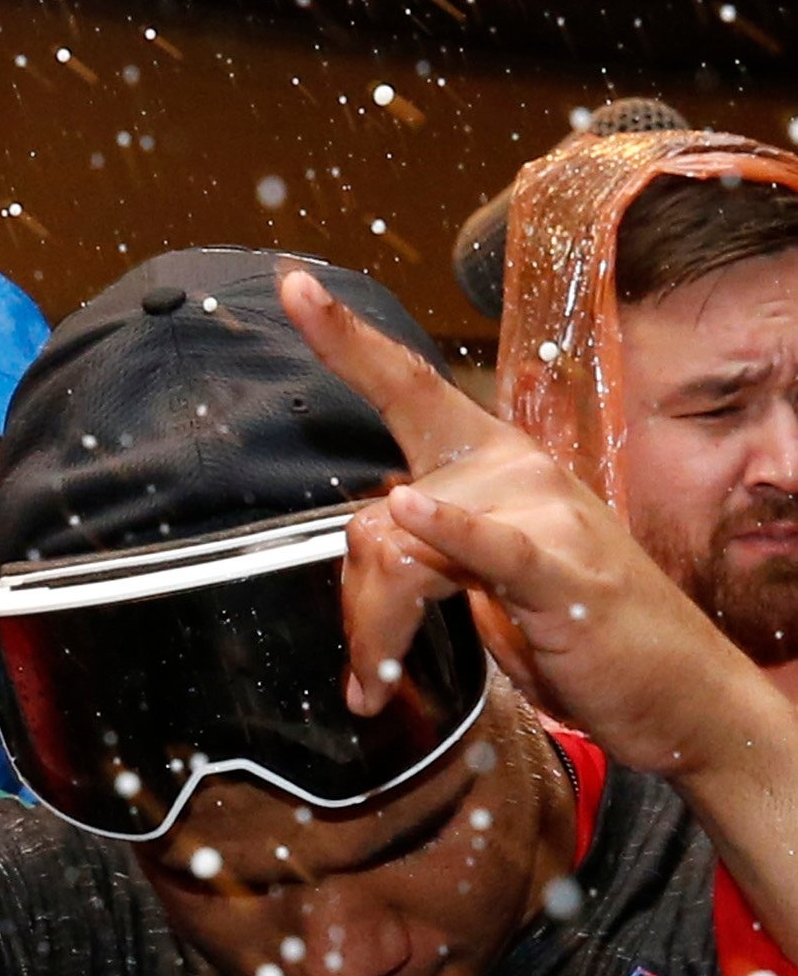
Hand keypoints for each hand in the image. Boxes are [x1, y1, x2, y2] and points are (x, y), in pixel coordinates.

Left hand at [279, 267, 752, 779]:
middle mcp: (512, 469)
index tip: (294, 286)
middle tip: (365, 672)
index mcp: (491, 461)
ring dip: (377, 632)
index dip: (346, 339)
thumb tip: (363, 573)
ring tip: (377, 683)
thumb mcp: (485, 583)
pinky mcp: (561, 569)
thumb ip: (424, 557)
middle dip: (355, 606)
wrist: (679, 689)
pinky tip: (410, 506)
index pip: (407, 388)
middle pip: (375, 520)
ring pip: (403, 552)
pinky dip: (447, 528)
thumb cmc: (579, 628)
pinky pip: (486, 542)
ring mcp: (540, 513)